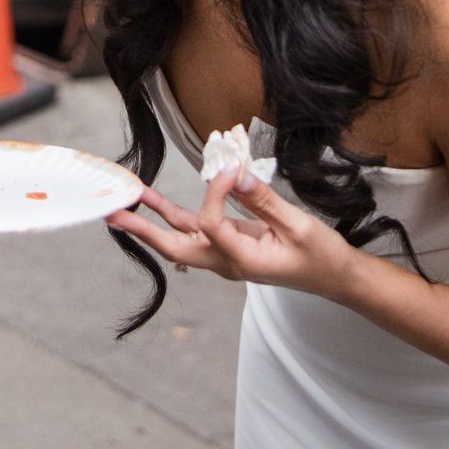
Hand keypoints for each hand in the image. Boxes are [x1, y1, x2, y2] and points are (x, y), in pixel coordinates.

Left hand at [108, 170, 357, 296]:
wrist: (335, 278)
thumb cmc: (321, 256)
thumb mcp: (298, 227)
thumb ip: (265, 202)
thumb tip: (237, 175)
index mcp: (243, 263)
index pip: (210, 224)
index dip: (215, 192)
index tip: (233, 170)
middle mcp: (227, 263)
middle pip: (175, 248)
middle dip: (142, 231)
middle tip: (113, 213)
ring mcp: (226, 256)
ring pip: (181, 239)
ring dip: (152, 220)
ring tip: (126, 200)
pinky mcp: (230, 245)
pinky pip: (197, 231)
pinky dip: (174, 216)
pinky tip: (155, 201)